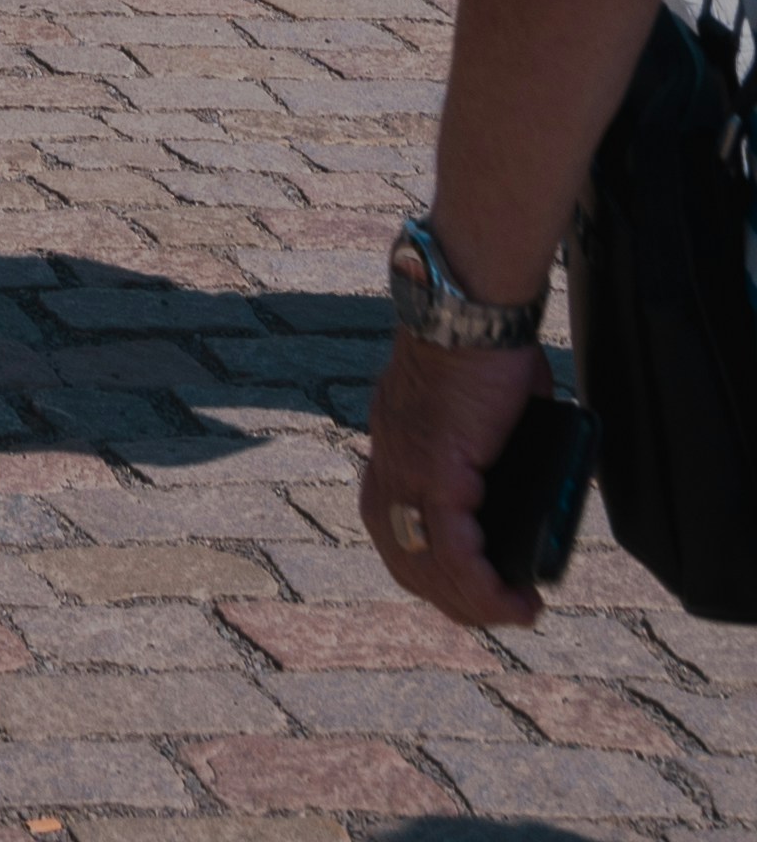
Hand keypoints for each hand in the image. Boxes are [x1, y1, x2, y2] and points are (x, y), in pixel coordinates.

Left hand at [360, 335, 557, 625]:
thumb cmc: (486, 344)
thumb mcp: (483, 410)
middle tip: (497, 608)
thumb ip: (493, 446)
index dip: (424, 564)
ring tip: (514, 610)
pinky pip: (451, 551)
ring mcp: (407, 465)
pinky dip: (482, 587)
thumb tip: (526, 470)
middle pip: (402, 553)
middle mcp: (389, 458)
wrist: (473, 305)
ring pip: (424, 562)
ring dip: (472, 601)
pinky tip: (514, 600)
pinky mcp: (435, 466)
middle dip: (449, 595)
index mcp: (396, 442)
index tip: (464, 584)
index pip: (390, 523)